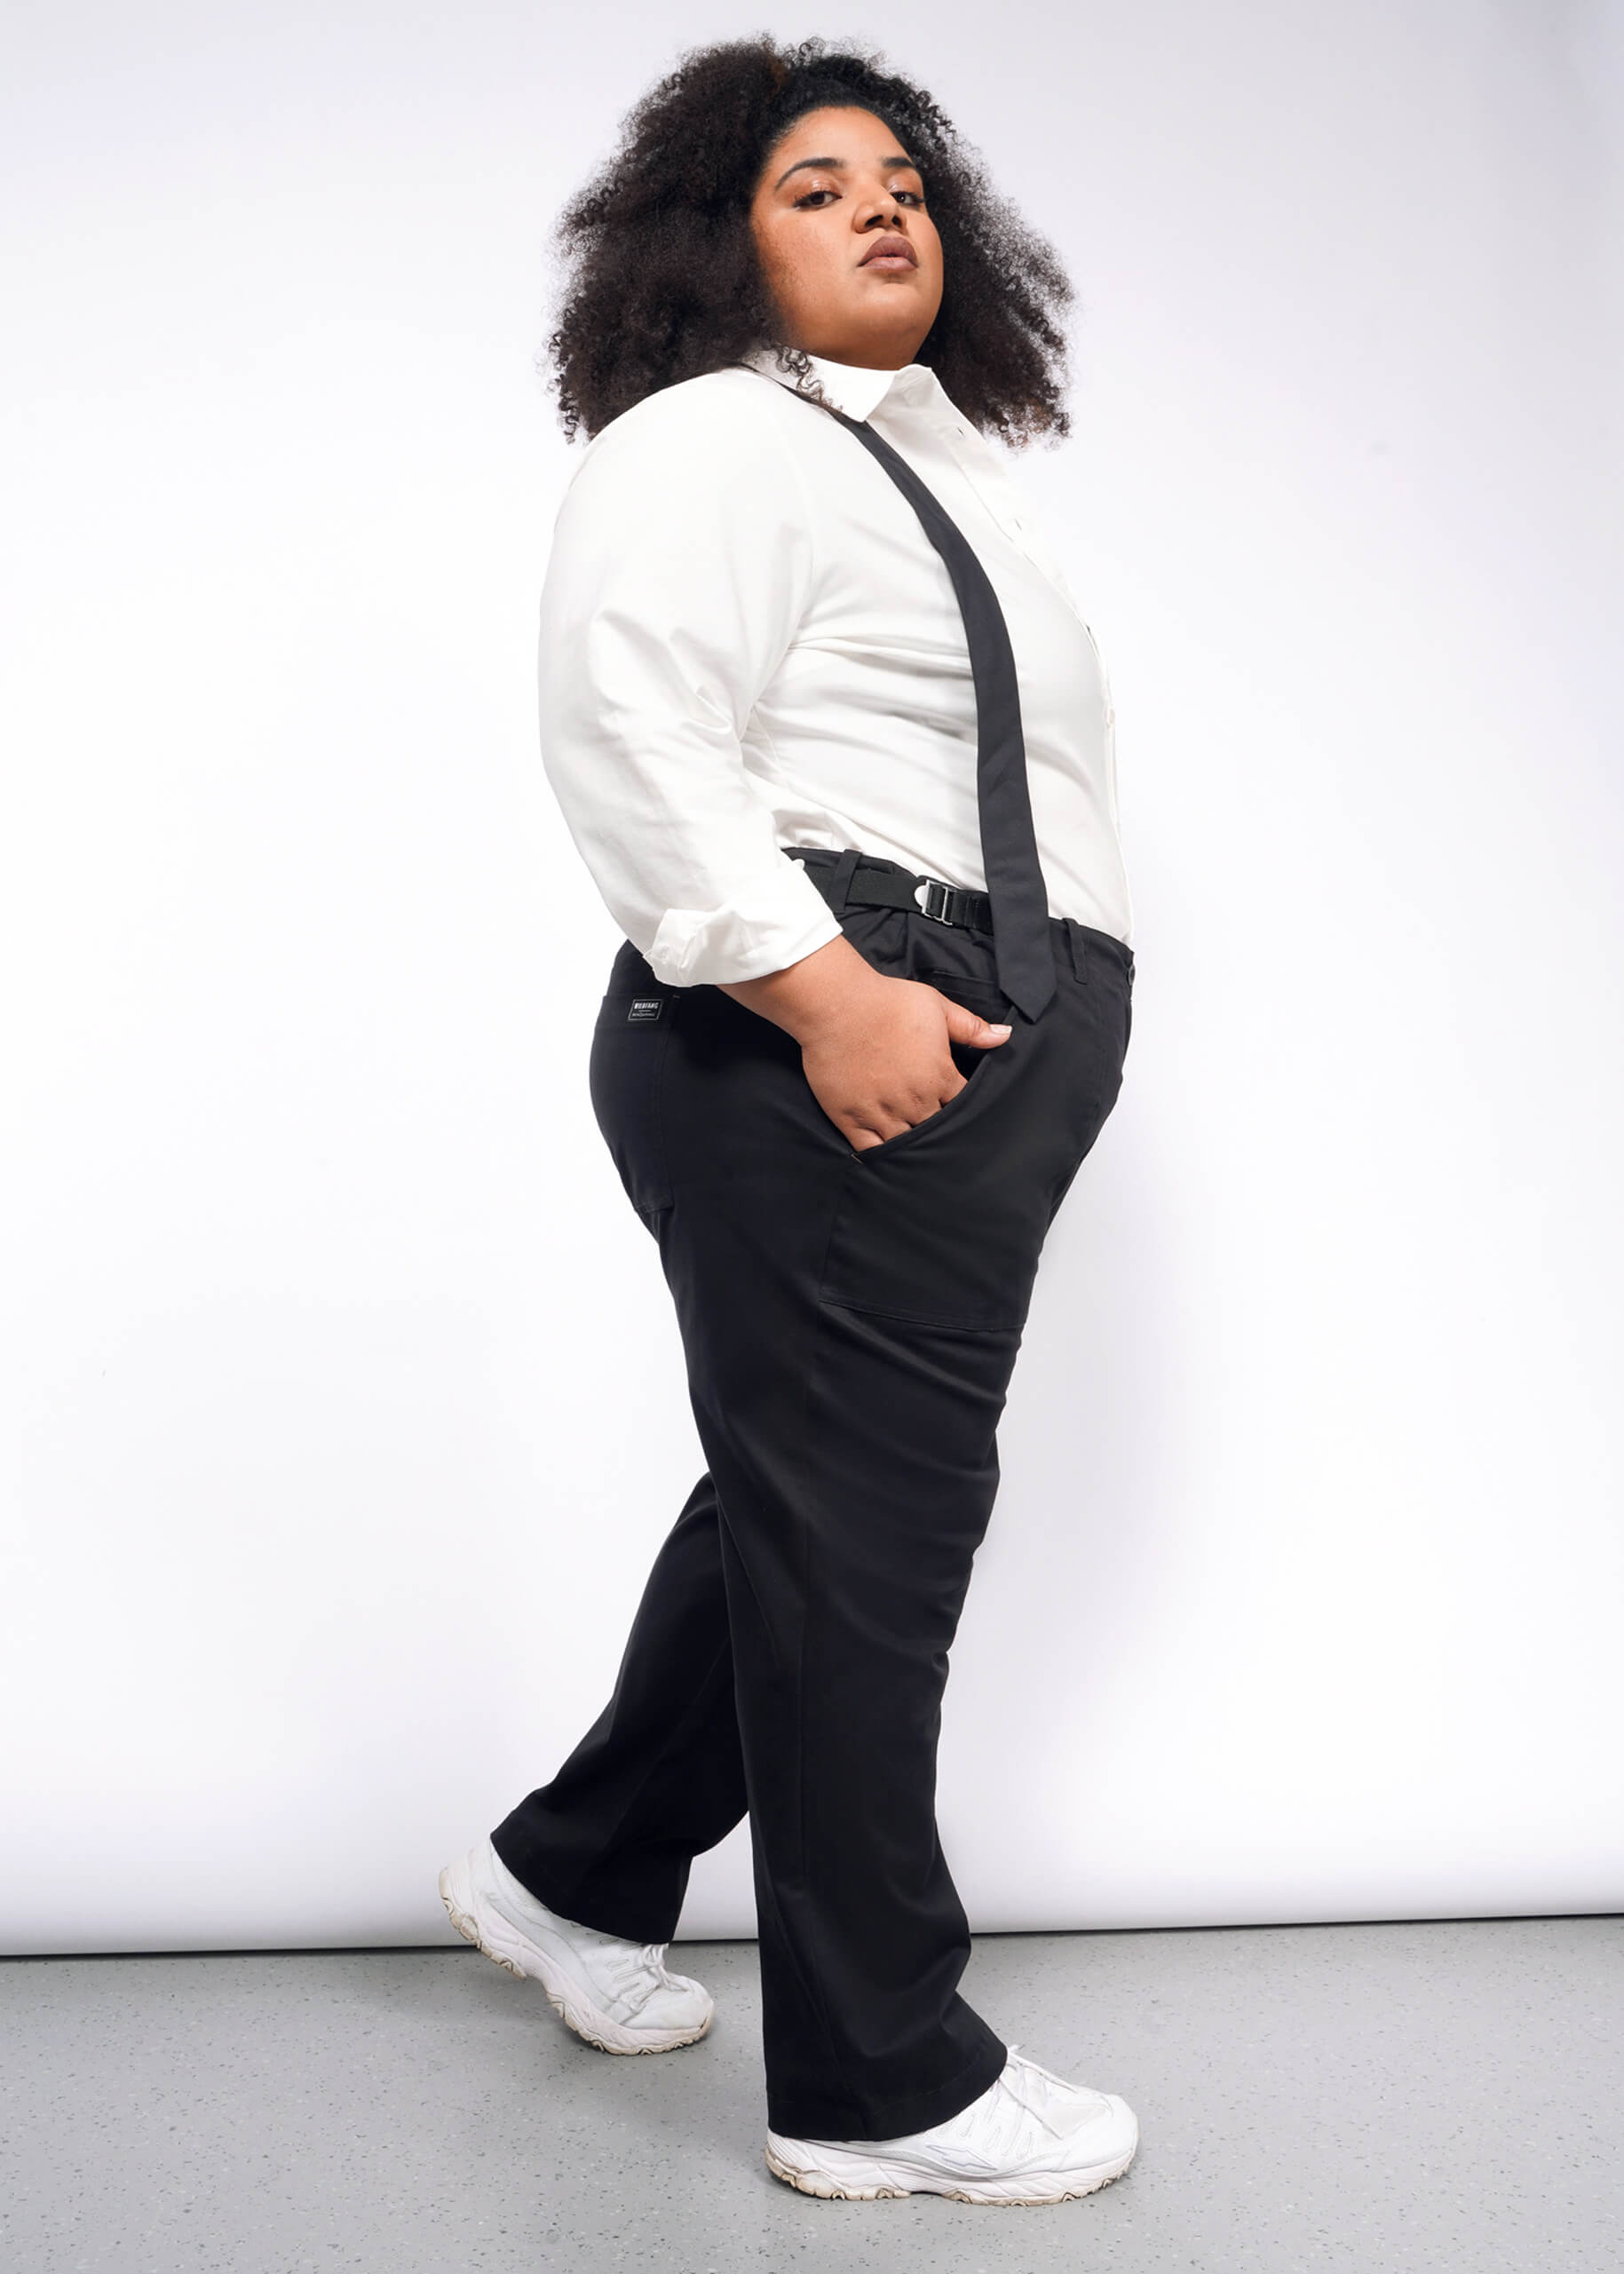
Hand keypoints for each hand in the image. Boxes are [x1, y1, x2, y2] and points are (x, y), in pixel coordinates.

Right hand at [717, 934, 1010, 1151]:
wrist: (837, 1005)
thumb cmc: (888, 1001)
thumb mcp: (937, 1006)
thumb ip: (971, 1027)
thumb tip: (1006, 1036)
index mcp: (940, 1076)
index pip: (963, 1107)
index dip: (965, 1112)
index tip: (962, 1114)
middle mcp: (915, 1101)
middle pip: (938, 1131)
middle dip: (943, 1134)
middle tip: (946, 1142)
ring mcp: (882, 1112)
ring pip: (908, 1146)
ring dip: (915, 1149)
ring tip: (921, 1158)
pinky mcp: (852, 1118)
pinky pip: (871, 1150)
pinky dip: (881, 1158)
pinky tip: (889, 1162)